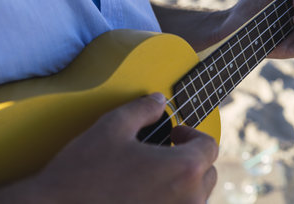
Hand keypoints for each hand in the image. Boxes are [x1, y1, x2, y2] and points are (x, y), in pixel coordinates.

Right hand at [33, 93, 217, 203]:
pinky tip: (145, 193)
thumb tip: (159, 100)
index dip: (192, 134)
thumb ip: (142, 109)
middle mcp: (188, 200)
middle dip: (191, 158)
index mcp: (183, 169)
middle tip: (166, 150)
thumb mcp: (113, 127)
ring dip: (183, 181)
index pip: (209, 147)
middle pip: (207, 174)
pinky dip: (171, 200)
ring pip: (196, 197)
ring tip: (154, 172)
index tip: (174, 134)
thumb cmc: (84, 172)